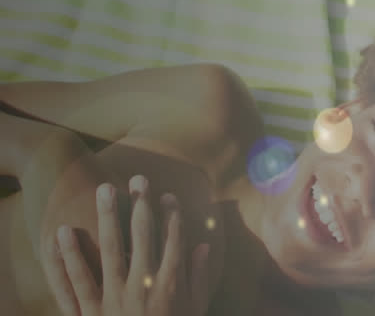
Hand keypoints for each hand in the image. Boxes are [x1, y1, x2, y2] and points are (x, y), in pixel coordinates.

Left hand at [43, 176, 211, 315]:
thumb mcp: (196, 308)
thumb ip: (200, 277)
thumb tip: (204, 245)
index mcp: (171, 283)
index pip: (173, 238)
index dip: (171, 214)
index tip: (167, 195)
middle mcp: (144, 283)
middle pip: (144, 234)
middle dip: (141, 203)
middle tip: (137, 178)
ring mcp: (116, 295)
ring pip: (112, 247)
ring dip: (108, 216)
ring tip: (104, 189)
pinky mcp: (92, 310)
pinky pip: (79, 278)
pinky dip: (70, 254)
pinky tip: (64, 232)